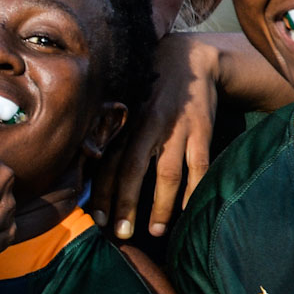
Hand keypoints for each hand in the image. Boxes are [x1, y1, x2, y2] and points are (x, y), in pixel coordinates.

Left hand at [90, 31, 218, 239]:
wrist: (192, 59)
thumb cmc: (150, 89)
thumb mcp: (126, 103)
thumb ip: (112, 133)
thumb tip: (91, 166)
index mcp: (125, 123)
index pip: (109, 163)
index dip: (102, 192)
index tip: (97, 220)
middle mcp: (148, 127)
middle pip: (133, 171)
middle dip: (126, 205)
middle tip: (120, 234)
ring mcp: (177, 129)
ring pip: (167, 173)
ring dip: (161, 205)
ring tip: (156, 231)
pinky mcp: (202, 130)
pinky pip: (199, 166)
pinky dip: (195, 190)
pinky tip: (190, 212)